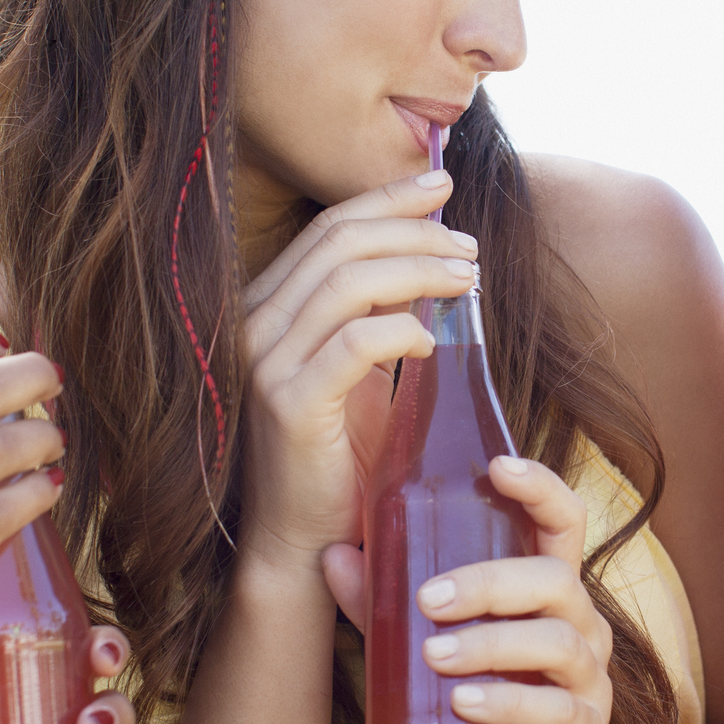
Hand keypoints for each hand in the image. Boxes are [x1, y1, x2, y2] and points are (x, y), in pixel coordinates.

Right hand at [238, 171, 477, 572]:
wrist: (303, 538)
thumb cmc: (339, 455)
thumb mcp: (361, 370)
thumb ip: (378, 314)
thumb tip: (428, 258)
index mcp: (269, 307)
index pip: (328, 229)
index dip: (387, 199)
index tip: (441, 185)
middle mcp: (255, 325)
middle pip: (340, 242)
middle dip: (413, 229)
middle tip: (467, 243)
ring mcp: (266, 364)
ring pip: (349, 282)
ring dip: (418, 270)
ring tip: (466, 278)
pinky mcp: (290, 404)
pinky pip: (354, 344)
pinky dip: (401, 329)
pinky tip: (432, 338)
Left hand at [323, 457, 613, 723]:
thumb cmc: (490, 710)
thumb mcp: (436, 652)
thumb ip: (388, 608)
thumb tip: (332, 555)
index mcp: (551, 594)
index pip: (564, 523)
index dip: (541, 487)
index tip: (498, 466)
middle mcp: (582, 628)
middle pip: (556, 580)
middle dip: (490, 582)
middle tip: (427, 599)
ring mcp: (591, 683)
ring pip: (558, 642)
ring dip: (491, 643)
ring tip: (434, 655)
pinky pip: (558, 711)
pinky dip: (509, 702)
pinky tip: (464, 704)